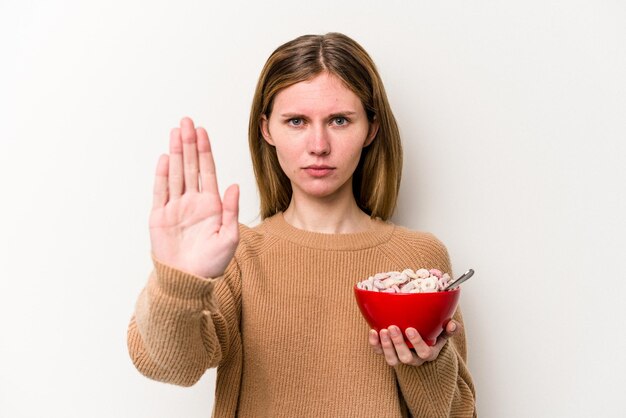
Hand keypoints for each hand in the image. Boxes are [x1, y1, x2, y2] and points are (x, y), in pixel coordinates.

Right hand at [149, 117, 239, 277]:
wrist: (188, 280)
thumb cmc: (212, 263)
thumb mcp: (229, 237)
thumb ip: (231, 210)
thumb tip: (234, 185)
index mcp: (211, 204)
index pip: (207, 171)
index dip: (204, 150)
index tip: (202, 131)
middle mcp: (192, 201)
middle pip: (190, 166)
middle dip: (189, 143)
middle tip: (186, 122)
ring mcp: (175, 207)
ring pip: (175, 173)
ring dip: (175, 153)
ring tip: (175, 132)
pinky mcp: (159, 216)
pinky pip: (160, 191)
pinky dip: (162, 174)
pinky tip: (165, 158)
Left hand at [368, 320, 459, 366]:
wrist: (420, 339)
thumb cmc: (433, 335)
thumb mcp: (444, 332)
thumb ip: (450, 328)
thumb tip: (452, 324)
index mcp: (428, 353)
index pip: (424, 353)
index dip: (417, 343)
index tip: (410, 329)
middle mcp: (414, 358)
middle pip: (405, 358)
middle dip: (398, 343)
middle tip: (393, 327)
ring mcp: (399, 357)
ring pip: (392, 359)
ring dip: (386, 346)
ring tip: (383, 330)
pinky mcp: (387, 353)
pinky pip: (379, 352)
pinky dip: (374, 343)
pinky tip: (373, 331)